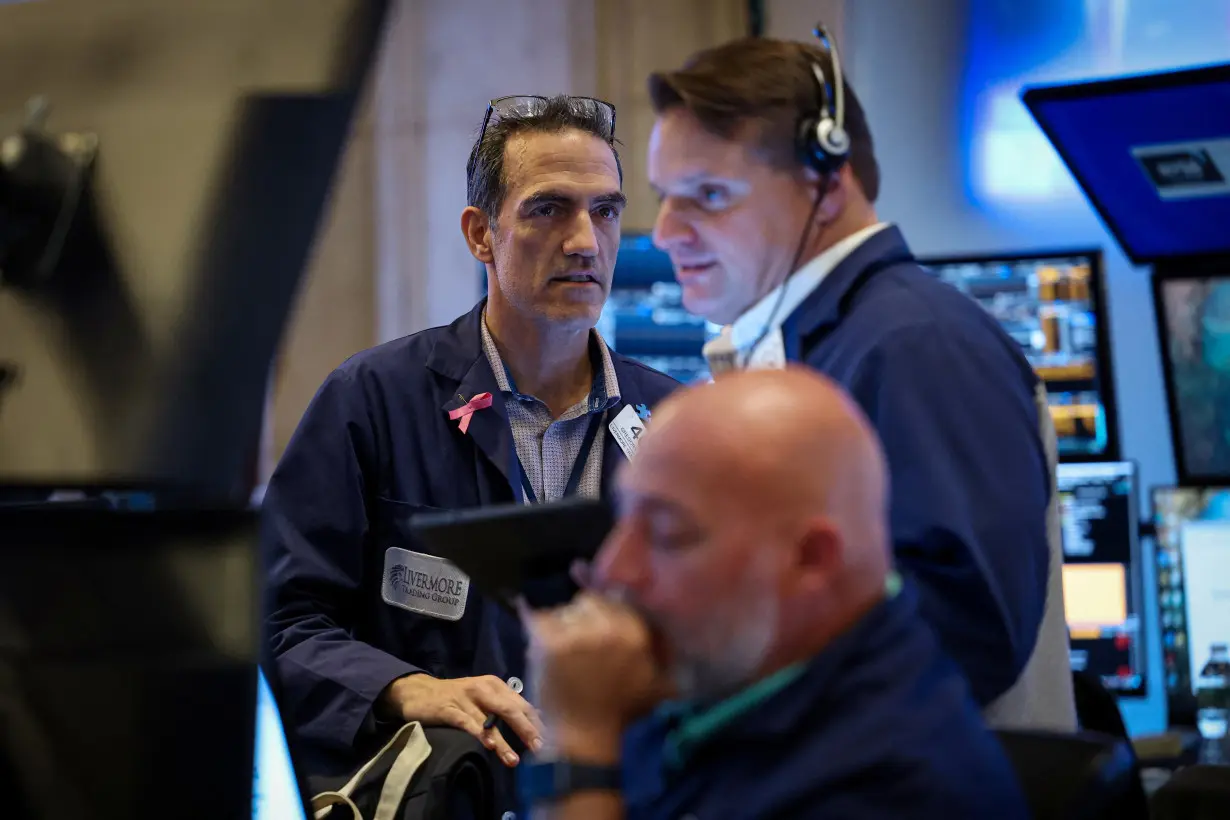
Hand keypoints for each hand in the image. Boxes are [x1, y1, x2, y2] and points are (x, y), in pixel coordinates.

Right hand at [380, 673, 542, 766]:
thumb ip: (507, 706)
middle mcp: (483, 688)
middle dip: (526, 730)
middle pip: (510, 709)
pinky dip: (478, 733)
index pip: (522, 704)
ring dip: (503, 741)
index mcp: (495, 685)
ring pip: (489, 720)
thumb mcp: (485, 696)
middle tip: (539, 748)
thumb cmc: (458, 697)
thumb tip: (537, 718)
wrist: (419, 691)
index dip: (536, 722)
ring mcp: (465, 698)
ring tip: (513, 760)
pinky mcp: (448, 708)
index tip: (551, 739)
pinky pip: (466, 722)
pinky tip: (488, 746)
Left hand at [522, 593, 672, 755]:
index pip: (617, 600)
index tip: (599, 632)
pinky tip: (546, 651)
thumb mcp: (658, 684)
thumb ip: (666, 653)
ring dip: (562, 626)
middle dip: (584, 619)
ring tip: (564, 652)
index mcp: (636, 633)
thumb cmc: (620, 712)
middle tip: (580, 644)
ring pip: (564, 610)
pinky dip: (538, 631)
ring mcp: (577, 634)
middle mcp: (608, 628)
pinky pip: (538, 618)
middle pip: (589, 601)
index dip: (606, 615)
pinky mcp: (548, 642)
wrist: (583, 738)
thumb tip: (667, 630)